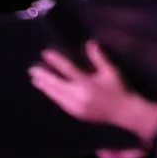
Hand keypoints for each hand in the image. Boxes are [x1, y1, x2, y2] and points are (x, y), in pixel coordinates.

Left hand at [28, 41, 156, 145]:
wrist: (124, 112)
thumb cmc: (119, 89)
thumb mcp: (111, 71)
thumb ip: (99, 57)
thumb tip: (89, 43)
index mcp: (88, 84)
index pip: (68, 70)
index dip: (56, 61)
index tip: (45, 53)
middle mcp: (79, 96)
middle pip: (57, 85)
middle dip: (44, 76)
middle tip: (32, 69)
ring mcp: (76, 107)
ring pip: (56, 95)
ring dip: (45, 87)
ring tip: (35, 80)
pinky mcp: (76, 114)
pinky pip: (61, 103)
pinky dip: (53, 96)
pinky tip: (48, 91)